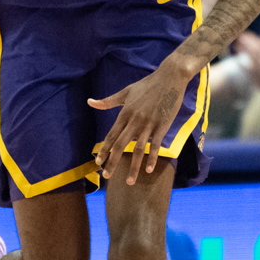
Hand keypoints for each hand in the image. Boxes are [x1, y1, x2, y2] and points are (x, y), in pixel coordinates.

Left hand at [90, 58, 194, 184]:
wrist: (170, 78)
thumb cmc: (147, 85)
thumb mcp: (125, 92)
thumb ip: (108, 101)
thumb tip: (90, 102)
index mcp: (125, 113)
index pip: (111, 135)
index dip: (104, 150)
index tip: (98, 163)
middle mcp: (134, 120)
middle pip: (120, 145)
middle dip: (112, 162)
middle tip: (107, 176)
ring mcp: (148, 124)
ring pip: (137, 150)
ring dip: (132, 167)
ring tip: (129, 181)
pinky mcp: (162, 126)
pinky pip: (155, 146)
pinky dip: (151, 158)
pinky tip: (148, 170)